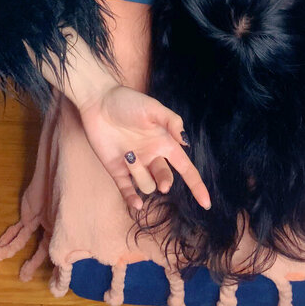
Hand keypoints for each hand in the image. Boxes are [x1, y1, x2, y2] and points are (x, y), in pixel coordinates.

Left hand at [78, 84, 210, 212]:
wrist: (98, 102)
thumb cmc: (128, 102)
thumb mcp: (153, 108)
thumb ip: (172, 122)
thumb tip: (186, 143)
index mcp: (164, 142)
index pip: (185, 168)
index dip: (196, 185)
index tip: (206, 203)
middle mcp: (151, 155)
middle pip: (165, 179)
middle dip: (165, 182)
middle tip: (163, 186)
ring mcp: (134, 164)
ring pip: (145, 183)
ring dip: (139, 174)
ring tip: (128, 154)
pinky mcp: (116, 169)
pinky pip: (126, 189)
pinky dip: (131, 198)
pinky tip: (136, 204)